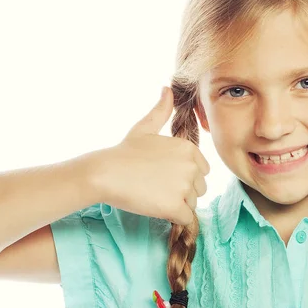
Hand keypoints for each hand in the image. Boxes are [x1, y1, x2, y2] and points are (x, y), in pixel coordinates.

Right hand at [91, 87, 209, 223]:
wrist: (104, 173)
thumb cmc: (124, 151)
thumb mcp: (145, 127)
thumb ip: (161, 110)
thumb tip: (168, 88)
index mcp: (190, 148)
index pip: (202, 171)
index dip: (184, 177)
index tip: (163, 175)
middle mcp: (192, 166)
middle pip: (200, 189)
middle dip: (183, 192)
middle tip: (157, 187)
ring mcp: (184, 186)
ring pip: (193, 204)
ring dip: (177, 205)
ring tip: (154, 195)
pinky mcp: (175, 206)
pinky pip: (186, 218)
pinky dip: (174, 218)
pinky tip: (157, 208)